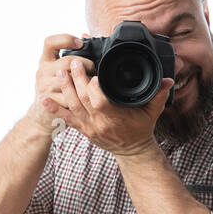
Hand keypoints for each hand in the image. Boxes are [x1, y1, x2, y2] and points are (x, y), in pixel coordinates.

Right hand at [26, 33, 94, 132]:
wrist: (41, 116)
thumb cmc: (55, 91)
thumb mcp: (57, 72)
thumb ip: (69, 57)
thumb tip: (86, 37)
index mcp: (44, 61)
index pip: (50, 42)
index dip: (65, 39)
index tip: (80, 43)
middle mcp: (42, 72)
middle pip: (67, 61)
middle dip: (85, 64)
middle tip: (93, 70)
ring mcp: (44, 86)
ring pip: (70, 80)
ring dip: (84, 81)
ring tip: (91, 83)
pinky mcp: (49, 101)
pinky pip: (69, 97)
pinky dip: (80, 98)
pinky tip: (85, 97)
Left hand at [49, 58, 174, 156]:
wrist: (132, 151)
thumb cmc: (141, 129)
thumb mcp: (153, 112)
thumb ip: (159, 95)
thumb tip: (168, 80)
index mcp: (115, 118)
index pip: (99, 102)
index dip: (94, 87)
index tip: (94, 72)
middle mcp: (99, 124)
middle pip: (83, 100)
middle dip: (77, 80)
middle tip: (74, 62)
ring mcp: (89, 128)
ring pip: (72, 107)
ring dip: (65, 89)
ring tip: (60, 72)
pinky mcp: (82, 130)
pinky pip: (65, 119)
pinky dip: (54, 109)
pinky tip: (43, 99)